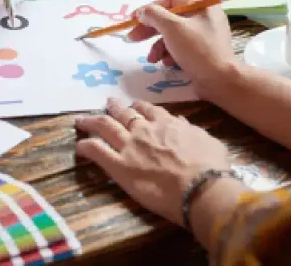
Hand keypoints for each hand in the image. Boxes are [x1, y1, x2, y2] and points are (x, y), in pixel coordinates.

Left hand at [75, 98, 234, 226]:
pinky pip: (97, 151)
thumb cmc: (210, 167)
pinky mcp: (119, 165)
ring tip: (82, 119)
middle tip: (108, 103)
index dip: (139, 107)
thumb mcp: (207, 140)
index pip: (149, 110)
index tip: (134, 105)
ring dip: (92, 121)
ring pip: (105, 126)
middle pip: (124, 114)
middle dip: (114, 107)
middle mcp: (145, 130)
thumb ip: (190, 131)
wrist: (200, 187)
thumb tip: (180, 123)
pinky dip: (86, 145)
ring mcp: (129, 146)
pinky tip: (79, 145)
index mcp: (167, 124)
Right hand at [126, 0, 238, 96]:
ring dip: (158, 46)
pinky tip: (166, 63)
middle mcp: (205, 18)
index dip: (149, 9)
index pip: (170, 1)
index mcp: (203, 6)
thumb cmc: (197, 49)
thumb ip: (154, 15)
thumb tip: (142, 12)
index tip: (133, 19)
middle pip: (170, 19)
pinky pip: (180, 48)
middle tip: (132, 38)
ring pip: (172, 35)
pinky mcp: (201, 53)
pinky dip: (170, 54)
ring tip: (152, 59)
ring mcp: (204, 36)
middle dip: (150, 30)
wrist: (220, 81)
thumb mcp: (172, 28)